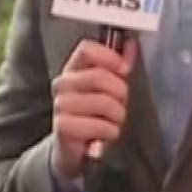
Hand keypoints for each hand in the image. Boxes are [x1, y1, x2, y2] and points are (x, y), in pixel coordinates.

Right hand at [51, 39, 137, 180]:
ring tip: (113, 121)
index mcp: (73, 68)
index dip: (109, 57)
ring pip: (103, 103)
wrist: (73, 145)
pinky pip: (99, 125)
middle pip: (99, 76)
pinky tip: (105, 133)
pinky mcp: (63, 126)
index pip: (87, 50)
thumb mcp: (107, 87)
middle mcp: (63, 84)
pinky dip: (109, 132)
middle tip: (120, 103)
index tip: (123, 69)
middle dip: (120, 93)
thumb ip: (118, 65)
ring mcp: (61, 105)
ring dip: (117, 116)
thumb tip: (131, 45)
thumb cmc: (92, 113)